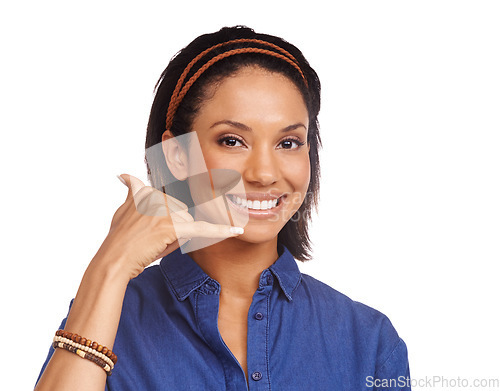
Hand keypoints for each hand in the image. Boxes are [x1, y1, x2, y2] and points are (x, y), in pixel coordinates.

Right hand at [97, 174, 243, 279]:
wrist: (114, 261)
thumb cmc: (120, 240)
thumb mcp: (123, 210)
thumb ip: (132, 191)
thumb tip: (125, 175)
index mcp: (147, 191)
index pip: (173, 206)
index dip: (166, 223)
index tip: (165, 225)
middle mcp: (156, 197)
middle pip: (183, 215)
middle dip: (173, 230)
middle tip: (149, 240)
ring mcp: (163, 211)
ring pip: (188, 225)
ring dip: (176, 239)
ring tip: (153, 244)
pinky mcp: (171, 226)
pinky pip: (201, 229)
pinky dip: (220, 231)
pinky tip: (236, 230)